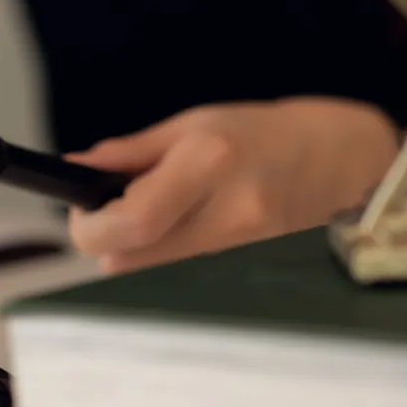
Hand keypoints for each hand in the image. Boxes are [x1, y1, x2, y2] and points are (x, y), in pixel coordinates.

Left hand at [66, 98, 400, 273]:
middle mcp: (232, 214)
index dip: (91, 225)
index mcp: (210, 163)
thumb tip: (73, 169)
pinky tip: (186, 232)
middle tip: (112, 210)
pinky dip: (167, 260)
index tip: (82, 209)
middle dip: (107, 240)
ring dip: (137, 252)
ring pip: (152, 276)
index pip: (133, 222)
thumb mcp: (187, 126)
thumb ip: (127, 154)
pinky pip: (181, 280)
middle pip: (132, 261)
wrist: (332, 159)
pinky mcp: (250, 273)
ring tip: (158, 214)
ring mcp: (247, 251)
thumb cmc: (254, 134)